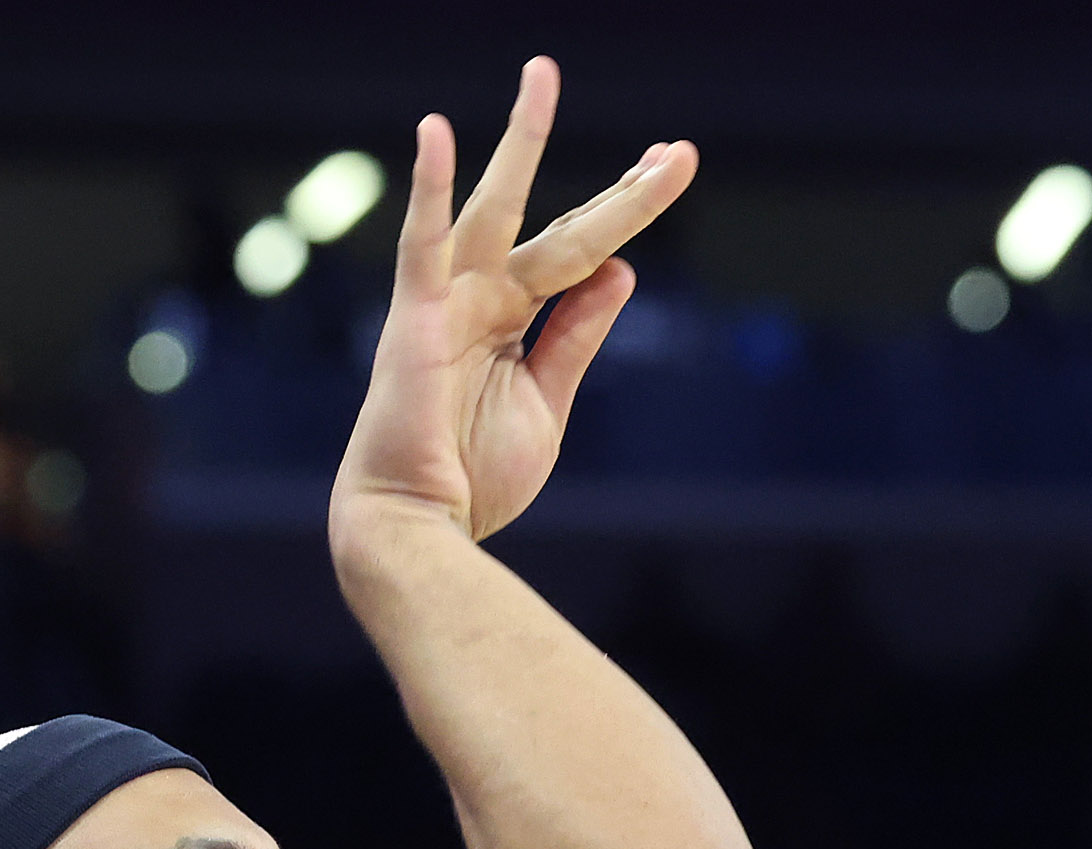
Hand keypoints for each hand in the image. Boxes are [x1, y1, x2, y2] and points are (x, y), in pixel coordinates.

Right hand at [330, 58, 693, 550]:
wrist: (419, 529)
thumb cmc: (470, 477)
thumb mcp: (546, 404)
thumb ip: (577, 336)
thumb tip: (620, 270)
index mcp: (513, 321)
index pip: (581, 253)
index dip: (625, 212)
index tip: (672, 167)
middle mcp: (482, 298)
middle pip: (560, 226)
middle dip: (618, 188)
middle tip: (675, 149)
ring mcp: (448, 301)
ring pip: (497, 209)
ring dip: (521, 141)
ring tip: (544, 75)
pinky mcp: (415, 317)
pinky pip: (421, 242)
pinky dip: (425, 188)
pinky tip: (435, 131)